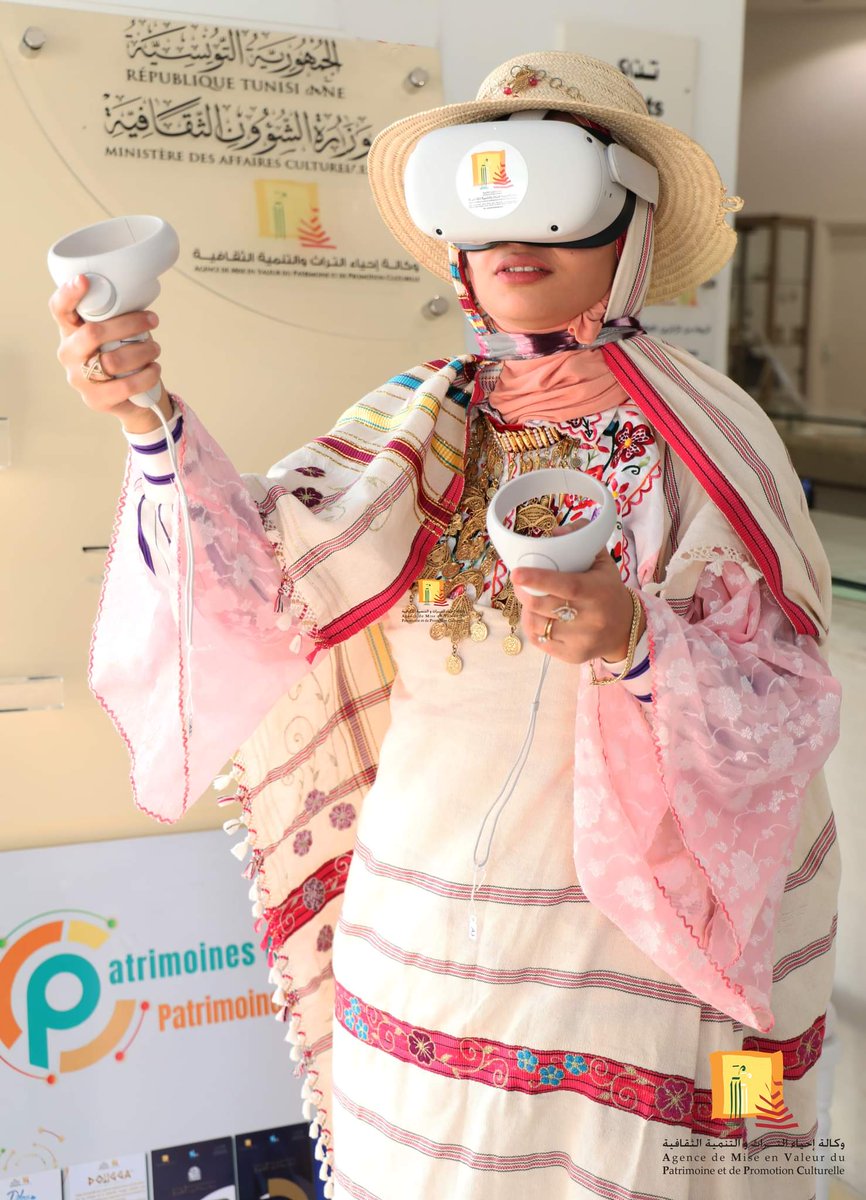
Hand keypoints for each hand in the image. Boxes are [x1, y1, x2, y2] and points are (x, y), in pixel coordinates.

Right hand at [49, 275, 172, 432]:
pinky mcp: (96, 400)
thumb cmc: (119, 354)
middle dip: (129, 324)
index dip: (69, 294)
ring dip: (143, 351)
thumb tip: (137, 295)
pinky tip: (154, 369)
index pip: (59, 309)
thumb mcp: (113, 332)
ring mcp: (79, 379)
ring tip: (155, 349)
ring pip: (113, 360)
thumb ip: (114, 316)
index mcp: (69, 331)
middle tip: (151, 321)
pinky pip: (126, 386)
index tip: (83, 280)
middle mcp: (68, 354)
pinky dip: (147, 375)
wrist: (127, 397)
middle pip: (93, 333)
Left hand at [511, 549, 645, 665]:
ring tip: (529, 598)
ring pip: (538, 624)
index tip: (517, 573)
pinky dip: (532, 626)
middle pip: (544, 606)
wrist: (625, 628)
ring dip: (527, 609)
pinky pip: (540, 641)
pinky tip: (537, 616)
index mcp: (597, 592)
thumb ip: (581, 540)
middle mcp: (591, 619)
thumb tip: (555, 532)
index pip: (566, 586)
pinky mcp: (572, 656)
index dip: (539, 579)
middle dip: (524, 592)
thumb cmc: (607, 590)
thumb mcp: (602, 562)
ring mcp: (581, 640)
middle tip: (519, 581)